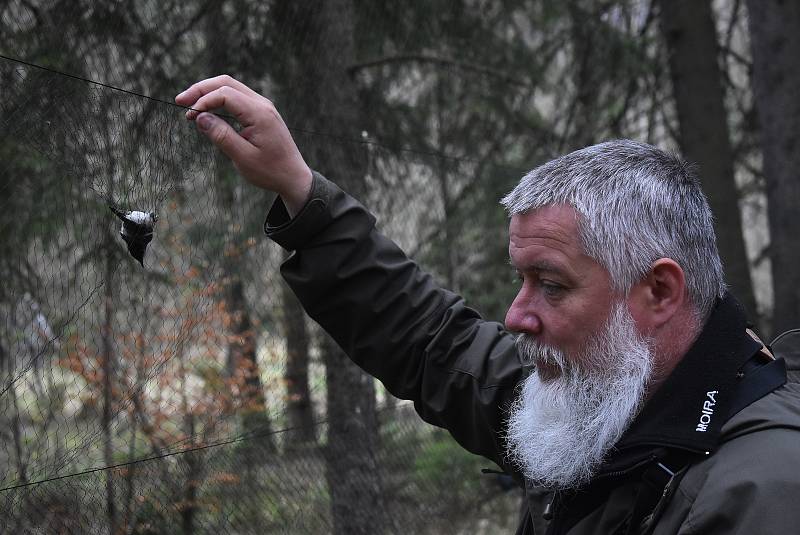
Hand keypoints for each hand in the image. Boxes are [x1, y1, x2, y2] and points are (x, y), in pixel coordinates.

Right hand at [175, 75, 311, 215]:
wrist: (293, 177)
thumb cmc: (270, 171)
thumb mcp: (243, 157)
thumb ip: (221, 136)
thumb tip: (200, 117)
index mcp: (260, 114)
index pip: (225, 94)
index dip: (203, 101)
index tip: (189, 116)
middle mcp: (262, 104)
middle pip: (226, 83)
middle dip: (201, 89)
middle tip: (180, 101)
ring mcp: (263, 107)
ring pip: (231, 88)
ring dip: (209, 93)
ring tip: (189, 106)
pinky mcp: (261, 113)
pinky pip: (237, 98)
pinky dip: (219, 100)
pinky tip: (207, 111)